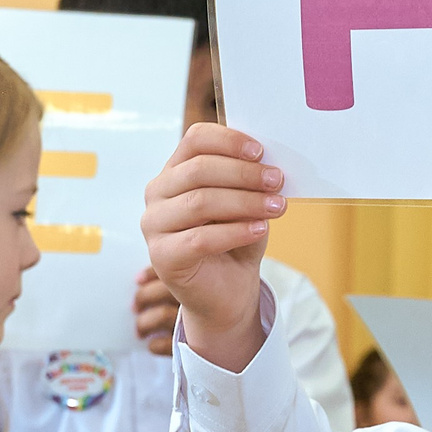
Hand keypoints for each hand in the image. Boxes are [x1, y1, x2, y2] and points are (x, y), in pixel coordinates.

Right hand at [142, 124, 282, 370]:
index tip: (261, 152)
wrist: (228, 291)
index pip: (195, 140)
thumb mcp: (247, 203)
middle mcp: (158, 193)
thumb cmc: (237, 239)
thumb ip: (250, 181)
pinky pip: (200, 238)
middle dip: (243, 173)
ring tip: (277, 207)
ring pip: (200, 202)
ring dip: (245, 202)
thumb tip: (269, 163)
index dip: (228, 140)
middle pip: (198, 169)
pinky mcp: (162, 256)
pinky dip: (235, 232)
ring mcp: (154, 225)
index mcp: (176, 171)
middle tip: (277, 180)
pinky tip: (259, 229)